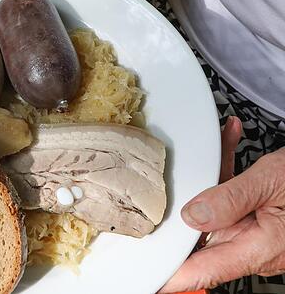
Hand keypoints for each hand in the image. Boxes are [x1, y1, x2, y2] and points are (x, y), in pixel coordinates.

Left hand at [159, 117, 284, 291]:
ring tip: (214, 148)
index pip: (204, 270)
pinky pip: (233, 194)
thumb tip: (191, 215)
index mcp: (259, 246)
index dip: (173, 278)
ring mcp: (256, 229)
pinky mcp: (259, 212)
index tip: (148, 280)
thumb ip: (229, 199)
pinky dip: (227, 169)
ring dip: (211, 178)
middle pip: (201, 235)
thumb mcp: (271, 182)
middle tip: (157, 192)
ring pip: (215, 208)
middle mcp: (256, 243)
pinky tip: (229, 139)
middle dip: (181, 210)